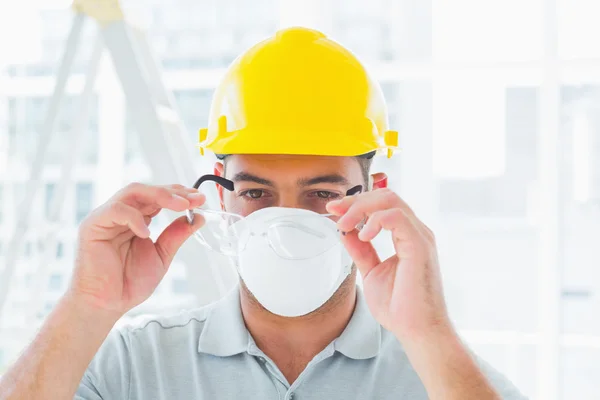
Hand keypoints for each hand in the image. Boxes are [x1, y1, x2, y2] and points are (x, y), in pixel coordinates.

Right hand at [68, 183, 204, 317]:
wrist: (107, 305)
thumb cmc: (129, 282)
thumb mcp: (161, 255)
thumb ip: (176, 235)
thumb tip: (198, 217)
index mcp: (136, 219)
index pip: (157, 197)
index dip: (179, 194)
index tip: (199, 199)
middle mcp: (121, 214)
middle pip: (147, 190)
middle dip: (174, 192)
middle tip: (195, 199)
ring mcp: (106, 218)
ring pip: (133, 192)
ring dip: (160, 195)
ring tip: (181, 205)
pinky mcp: (92, 226)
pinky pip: (115, 210)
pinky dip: (134, 217)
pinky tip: (147, 232)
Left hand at [326, 188, 451, 341]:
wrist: (417, 331)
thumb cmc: (400, 307)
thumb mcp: (371, 272)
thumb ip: (361, 250)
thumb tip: (345, 231)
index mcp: (407, 235)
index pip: (382, 204)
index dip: (355, 203)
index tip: (333, 210)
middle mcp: (416, 231)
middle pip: (385, 196)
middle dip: (355, 200)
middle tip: (334, 211)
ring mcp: (420, 236)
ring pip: (390, 200)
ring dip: (360, 208)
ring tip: (345, 225)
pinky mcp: (420, 245)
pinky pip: (397, 217)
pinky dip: (375, 221)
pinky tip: (363, 236)